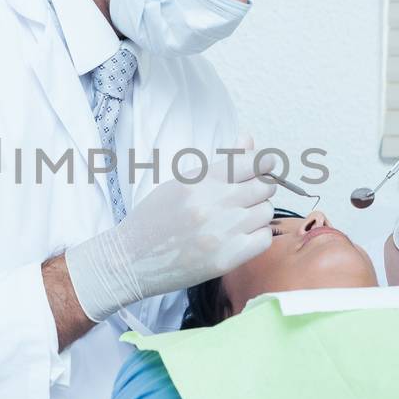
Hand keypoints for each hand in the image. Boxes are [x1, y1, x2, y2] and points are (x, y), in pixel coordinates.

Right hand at [64, 136, 274, 322]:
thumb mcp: (182, 182)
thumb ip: (220, 163)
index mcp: (201, 180)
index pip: (252, 161)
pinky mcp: (226, 258)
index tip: (267, 165)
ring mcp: (222, 232)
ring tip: (236, 220)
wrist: (131, 260)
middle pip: (264, 187)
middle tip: (247, 197)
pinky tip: (239, 237)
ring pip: (266, 212)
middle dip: (260, 189)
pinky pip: (263, 239)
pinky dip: (256, 236)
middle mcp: (214, 203)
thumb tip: (248, 139)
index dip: (265, 162)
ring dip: (257, 214)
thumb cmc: (154, 219)